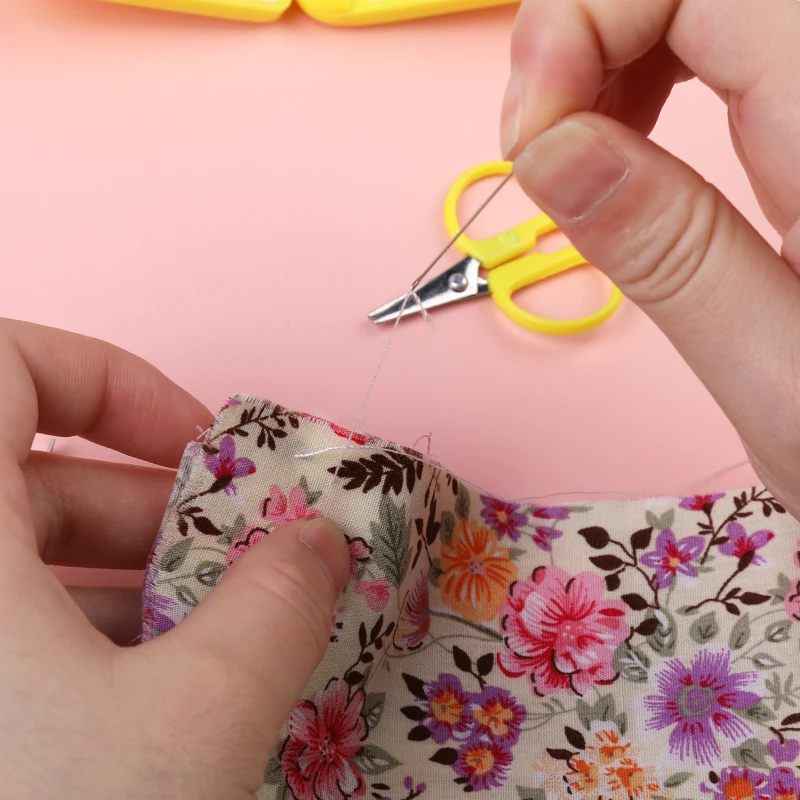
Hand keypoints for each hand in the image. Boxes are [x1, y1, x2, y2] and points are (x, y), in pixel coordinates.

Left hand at [0, 318, 349, 798]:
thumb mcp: (185, 727)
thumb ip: (275, 610)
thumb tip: (321, 544)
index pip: (8, 363)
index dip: (113, 378)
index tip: (200, 447)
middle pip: (36, 472)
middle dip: (156, 509)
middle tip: (244, 563)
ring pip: (22, 560)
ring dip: (131, 586)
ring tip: (218, 639)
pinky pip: (9, 632)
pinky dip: (81, 643)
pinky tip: (155, 695)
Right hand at [501, 0, 799, 515]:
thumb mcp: (778, 374)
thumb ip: (669, 252)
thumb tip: (549, 147)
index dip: (581, 20)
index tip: (528, 137)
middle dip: (585, 24)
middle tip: (536, 136)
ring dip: (610, 42)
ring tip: (570, 142)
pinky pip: (728, 30)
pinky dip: (650, 59)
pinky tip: (625, 128)